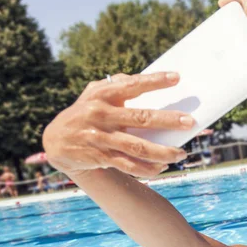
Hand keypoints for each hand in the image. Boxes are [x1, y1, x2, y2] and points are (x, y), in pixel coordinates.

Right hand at [43, 72, 191, 177]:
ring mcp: (101, 138)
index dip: (155, 81)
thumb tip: (141, 77)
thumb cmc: (85, 112)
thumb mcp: (93, 94)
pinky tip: (163, 167)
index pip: (132, 85)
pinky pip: (129, 165)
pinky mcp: (100, 157)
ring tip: (182, 153)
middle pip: (141, 118)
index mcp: (102, 95)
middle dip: (168, 120)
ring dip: (163, 152)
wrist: (55, 141)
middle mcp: (101, 115)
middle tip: (190, 122)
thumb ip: (116, 84)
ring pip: (138, 147)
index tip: (177, 78)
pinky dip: (148, 168)